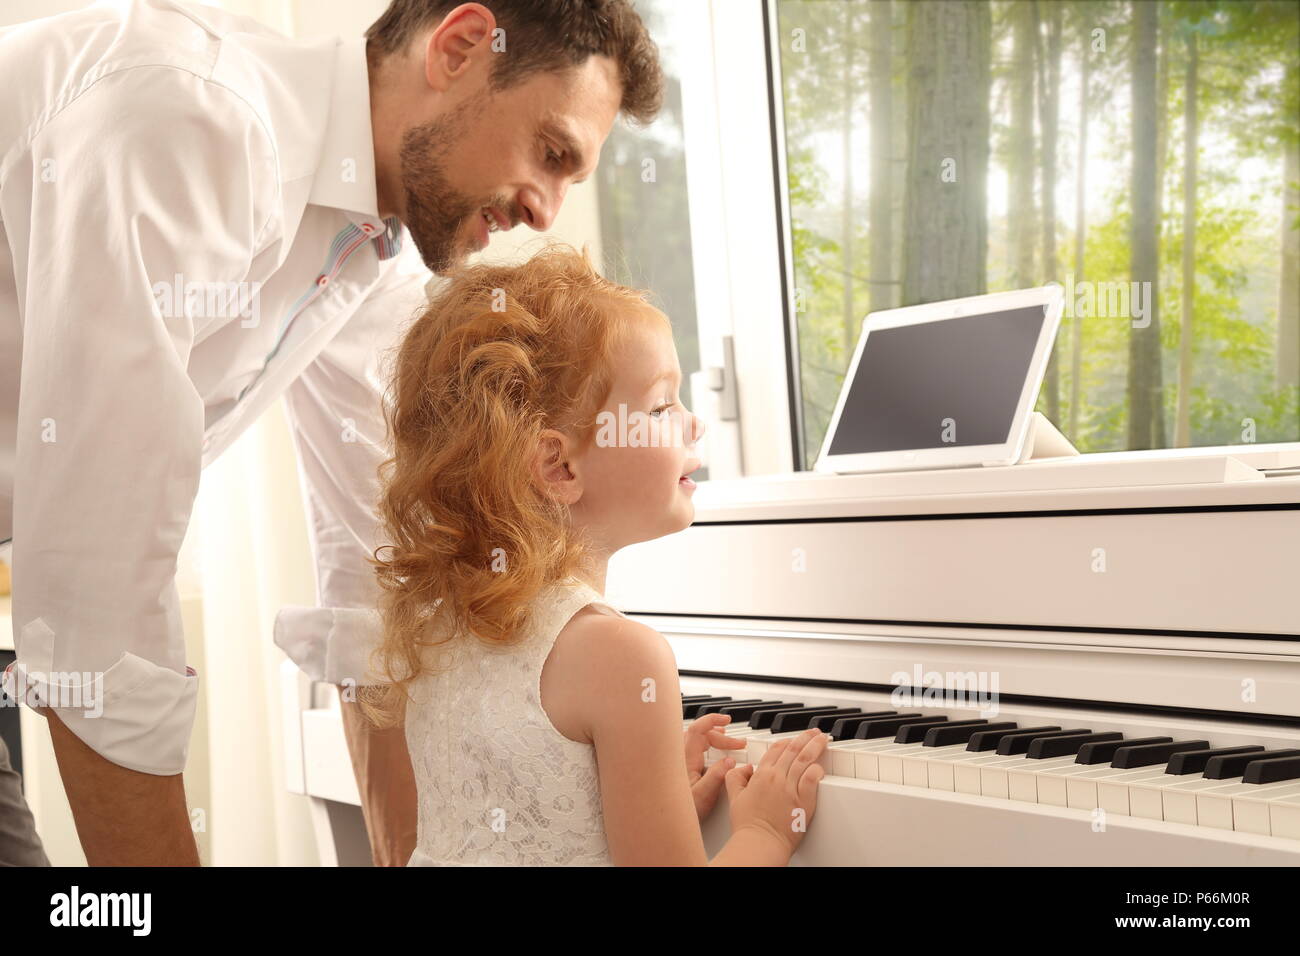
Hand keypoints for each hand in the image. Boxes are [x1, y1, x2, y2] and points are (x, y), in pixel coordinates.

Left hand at [685, 712, 746, 821]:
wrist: (661, 819)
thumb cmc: (677, 809)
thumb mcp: (703, 795)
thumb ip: (716, 777)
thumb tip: (729, 761)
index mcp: (685, 758)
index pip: (698, 729)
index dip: (713, 720)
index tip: (727, 721)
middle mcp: (679, 756)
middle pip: (700, 734)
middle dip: (721, 736)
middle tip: (738, 744)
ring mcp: (678, 762)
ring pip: (695, 741)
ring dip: (712, 739)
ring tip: (726, 740)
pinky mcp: (678, 769)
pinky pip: (692, 749)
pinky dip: (705, 746)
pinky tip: (712, 753)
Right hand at [725, 728, 826, 857]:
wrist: (760, 842)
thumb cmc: (748, 825)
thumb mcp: (734, 797)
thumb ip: (735, 778)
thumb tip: (744, 768)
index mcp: (761, 775)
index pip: (776, 749)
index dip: (786, 741)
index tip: (793, 739)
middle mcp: (777, 778)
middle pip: (793, 750)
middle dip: (805, 738)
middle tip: (813, 732)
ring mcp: (791, 789)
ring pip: (804, 760)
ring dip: (815, 746)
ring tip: (822, 740)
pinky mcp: (803, 801)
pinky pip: (812, 779)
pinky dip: (817, 770)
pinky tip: (820, 767)